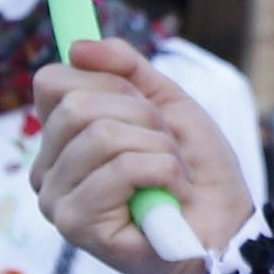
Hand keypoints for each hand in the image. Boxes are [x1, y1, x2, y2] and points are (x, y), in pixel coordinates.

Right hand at [28, 41, 253, 273]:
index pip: (52, 81)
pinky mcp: (76, 225)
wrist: (226, 228)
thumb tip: (77, 46)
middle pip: (78, 105)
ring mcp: (56, 200)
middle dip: (142, 117)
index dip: (107, 82)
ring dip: (158, 148)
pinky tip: (169, 197)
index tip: (144, 106)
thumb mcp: (167, 103)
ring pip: (102, 135)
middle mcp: (47, 169)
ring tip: (171, 175)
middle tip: (167, 147)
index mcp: (61, 138)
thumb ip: (125, 68)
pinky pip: (121, 168)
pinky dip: (163, 172)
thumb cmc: (195, 171)